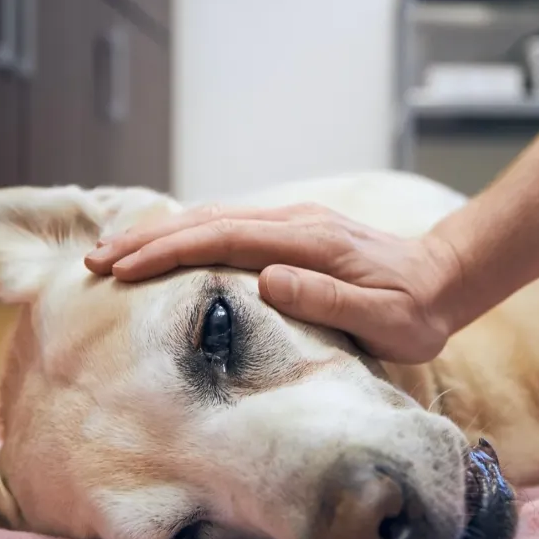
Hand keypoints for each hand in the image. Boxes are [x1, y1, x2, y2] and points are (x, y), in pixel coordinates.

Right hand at [84, 203, 465, 362]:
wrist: (445, 279)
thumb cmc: (416, 311)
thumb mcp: (385, 320)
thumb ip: (329, 298)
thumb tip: (267, 279)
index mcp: (311, 242)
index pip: (225, 239)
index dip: (170, 252)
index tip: (124, 269)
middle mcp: (296, 222)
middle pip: (207, 220)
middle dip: (147, 239)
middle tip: (93, 260)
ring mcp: (293, 222)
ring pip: (213, 218)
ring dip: (160, 234)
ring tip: (111, 254)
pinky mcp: (292, 231)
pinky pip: (228, 225)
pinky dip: (186, 233)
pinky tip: (161, 246)